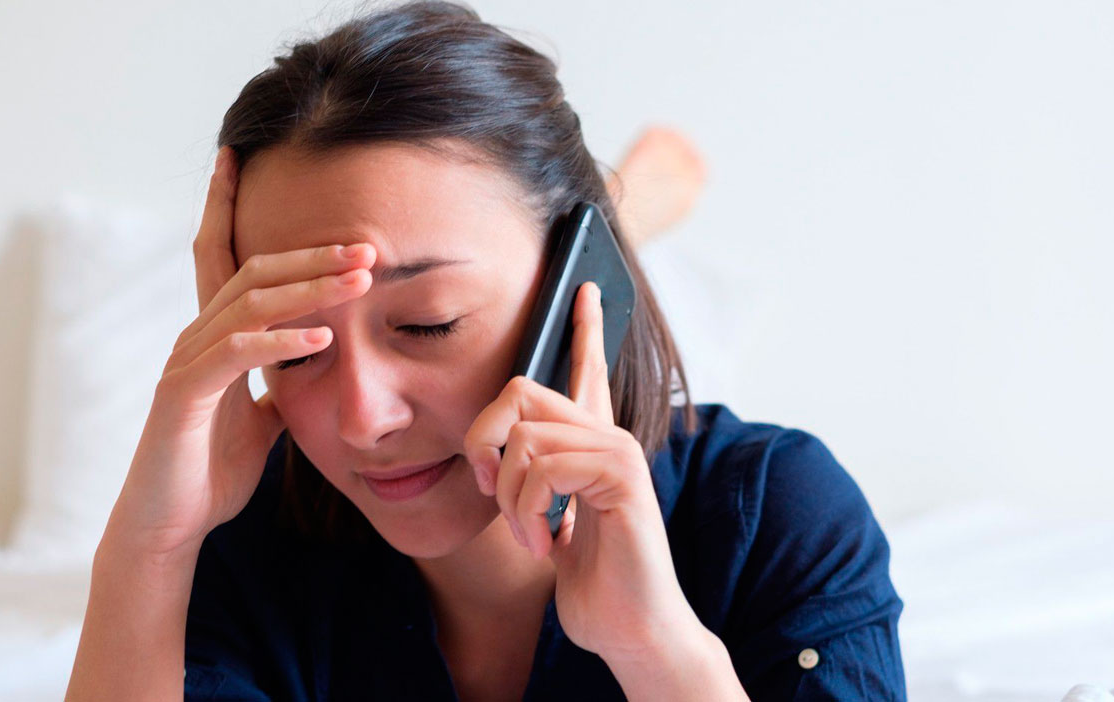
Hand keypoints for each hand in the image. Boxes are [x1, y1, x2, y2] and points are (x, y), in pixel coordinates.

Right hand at [105, 146, 374, 557]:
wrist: (169, 526)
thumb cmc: (209, 471)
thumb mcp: (261, 420)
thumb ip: (280, 383)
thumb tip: (313, 360)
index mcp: (213, 337)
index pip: (221, 258)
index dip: (224, 205)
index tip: (236, 155)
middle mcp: (195, 338)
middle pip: (253, 272)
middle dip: (312, 253)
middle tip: (367, 244)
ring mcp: (186, 364)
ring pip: (248, 304)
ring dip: (309, 289)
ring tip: (360, 279)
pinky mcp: (184, 397)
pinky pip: (236, 356)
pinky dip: (280, 342)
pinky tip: (321, 337)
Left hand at [463, 281, 698, 663]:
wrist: (628, 627)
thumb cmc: (589, 578)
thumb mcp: (545, 519)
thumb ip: (531, 476)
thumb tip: (497, 449)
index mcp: (591, 444)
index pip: (587, 371)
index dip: (584, 328)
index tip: (583, 287)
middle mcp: (608, 436)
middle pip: (520, 390)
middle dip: (484, 440)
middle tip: (494, 490)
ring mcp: (618, 451)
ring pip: (523, 437)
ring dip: (510, 499)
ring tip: (532, 534)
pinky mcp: (622, 475)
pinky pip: (543, 466)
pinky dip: (527, 512)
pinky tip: (547, 541)